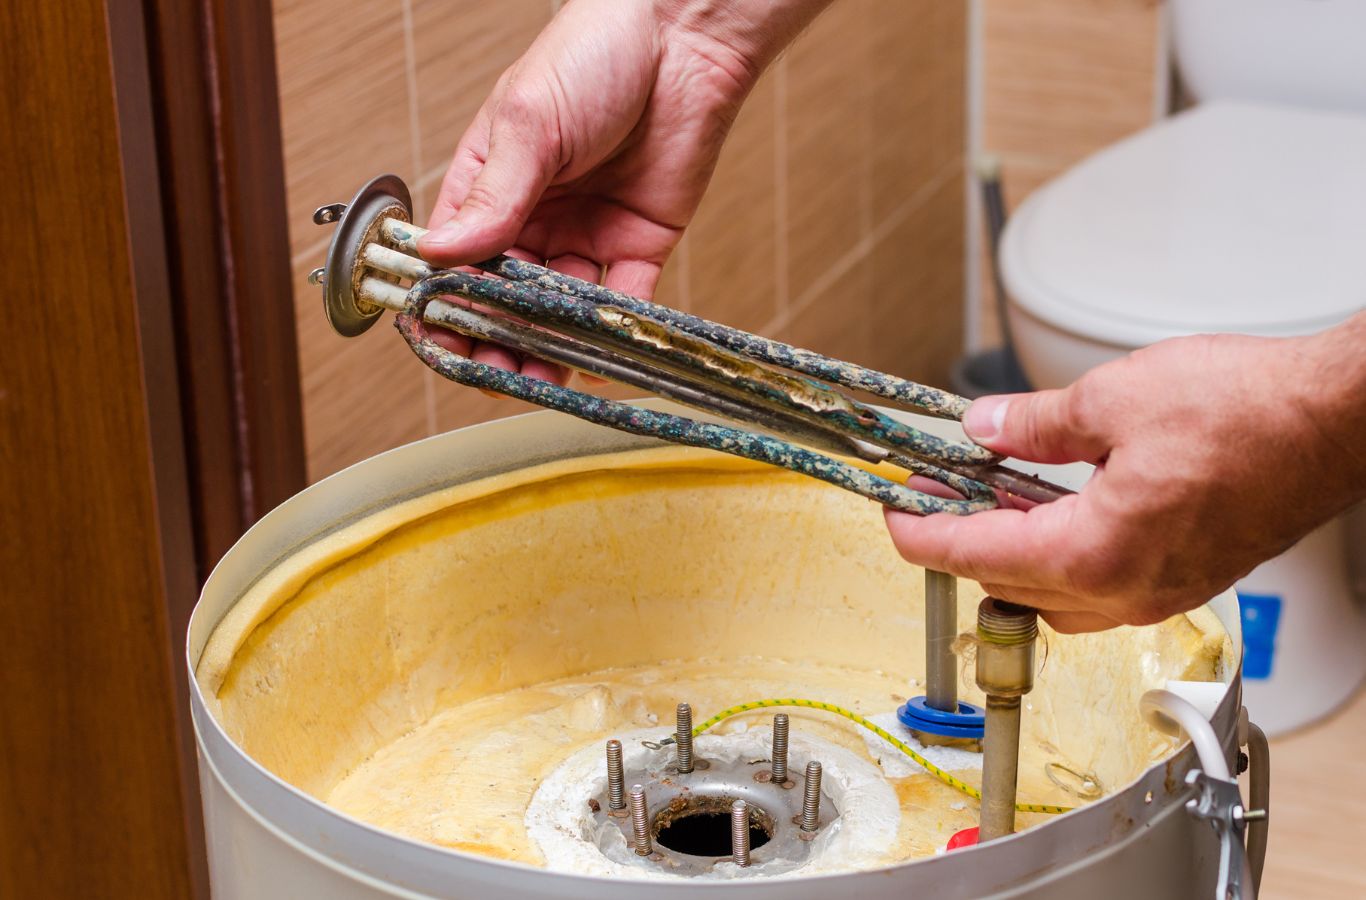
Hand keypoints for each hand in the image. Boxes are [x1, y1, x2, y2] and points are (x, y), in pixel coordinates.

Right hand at [417, 0, 830, 384]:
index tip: (436, 337)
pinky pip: (620, 303)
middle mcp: (533, 216)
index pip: (453, 256)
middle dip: (492, 337)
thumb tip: (441, 255)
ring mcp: (584, 234)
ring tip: (534, 380)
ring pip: (555, 311)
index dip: (441, 300)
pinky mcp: (638, 245)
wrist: (685, 39)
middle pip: (502, 296)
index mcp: (490, 182)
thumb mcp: (529, 123)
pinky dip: (606, 336)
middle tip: (490, 371)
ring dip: (544, 349)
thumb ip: (493, 196)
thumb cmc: (595, 54)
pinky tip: (590, 363)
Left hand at [884, 318, 1365, 632]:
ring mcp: (1158, 592)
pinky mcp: (1184, 579)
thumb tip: (984, 430)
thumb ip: (1034, 424)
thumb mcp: (1113, 398)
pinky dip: (1062, 557)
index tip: (894, 517)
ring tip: (990, 501)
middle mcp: (1125, 590)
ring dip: (1012, 557)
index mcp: (1095, 552)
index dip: (922, 536)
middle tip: (933, 500)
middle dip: (962, 545)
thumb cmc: (1251, 412)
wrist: (1338, 420)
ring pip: (1054, 597)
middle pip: (1009, 585)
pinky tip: (1055, 509)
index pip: (976, 557)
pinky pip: (1100, 589)